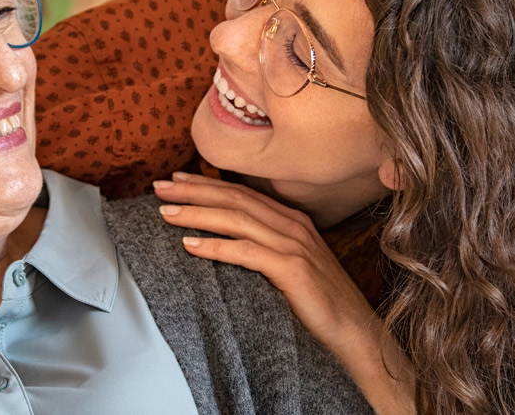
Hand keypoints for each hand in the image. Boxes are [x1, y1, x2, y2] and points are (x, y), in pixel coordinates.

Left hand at [154, 171, 414, 414]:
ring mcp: (295, 245)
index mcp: (292, 221)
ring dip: (197, 213)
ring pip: (236, 219)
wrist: (356, 334)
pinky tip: (190, 246)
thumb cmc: (319, 304)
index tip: (175, 180)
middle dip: (193, 190)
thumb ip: (264, 248)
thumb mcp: (290, 267)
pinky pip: (246, 252)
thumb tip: (223, 241)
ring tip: (165, 213)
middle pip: (234, 199)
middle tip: (158, 188)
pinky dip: (216, 246)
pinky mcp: (293, 269)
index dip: (206, 184)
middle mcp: (293, 226)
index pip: (241, 193)